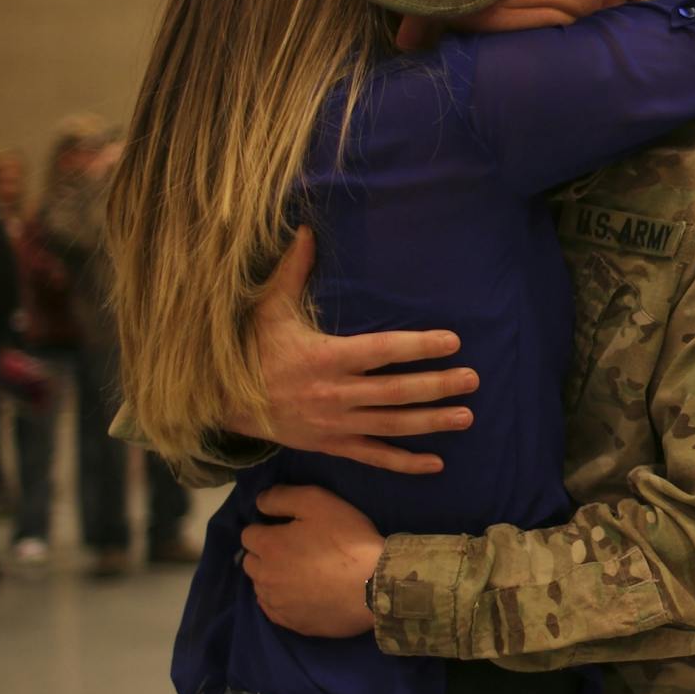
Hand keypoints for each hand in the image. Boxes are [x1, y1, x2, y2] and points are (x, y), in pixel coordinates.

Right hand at [232, 228, 478, 473]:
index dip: (418, 346)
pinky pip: (373, 456)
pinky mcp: (331, 445)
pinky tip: (435, 463)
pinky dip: (405, 463)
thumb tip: (304, 230)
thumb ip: (291, 272)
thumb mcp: (268, 309)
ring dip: (431, 422)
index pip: (382, 351)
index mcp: (325, 358)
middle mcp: (334, 394)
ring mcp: (335, 424)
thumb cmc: (250, 351)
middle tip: (473, 379)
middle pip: (396, 391)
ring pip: (391, 426)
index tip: (452, 342)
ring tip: (466, 417)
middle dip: (437, 386)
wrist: (222, 403)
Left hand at [241, 485, 382, 637]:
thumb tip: (259, 501)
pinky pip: (273, 609)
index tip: (288, 529)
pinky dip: (281, 600)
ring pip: (261, 586)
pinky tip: (301, 594)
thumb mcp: (318, 503)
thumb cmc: (348, 540)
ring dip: (272, 577)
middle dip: (266, 553)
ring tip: (301, 573)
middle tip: (295, 549)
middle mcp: (264, 577)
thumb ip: (283, 497)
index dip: (268, 528)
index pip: (249, 534)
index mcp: (269, 546)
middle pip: (251, 561)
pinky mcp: (291, 623)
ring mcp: (277, 603)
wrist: (377, 585)